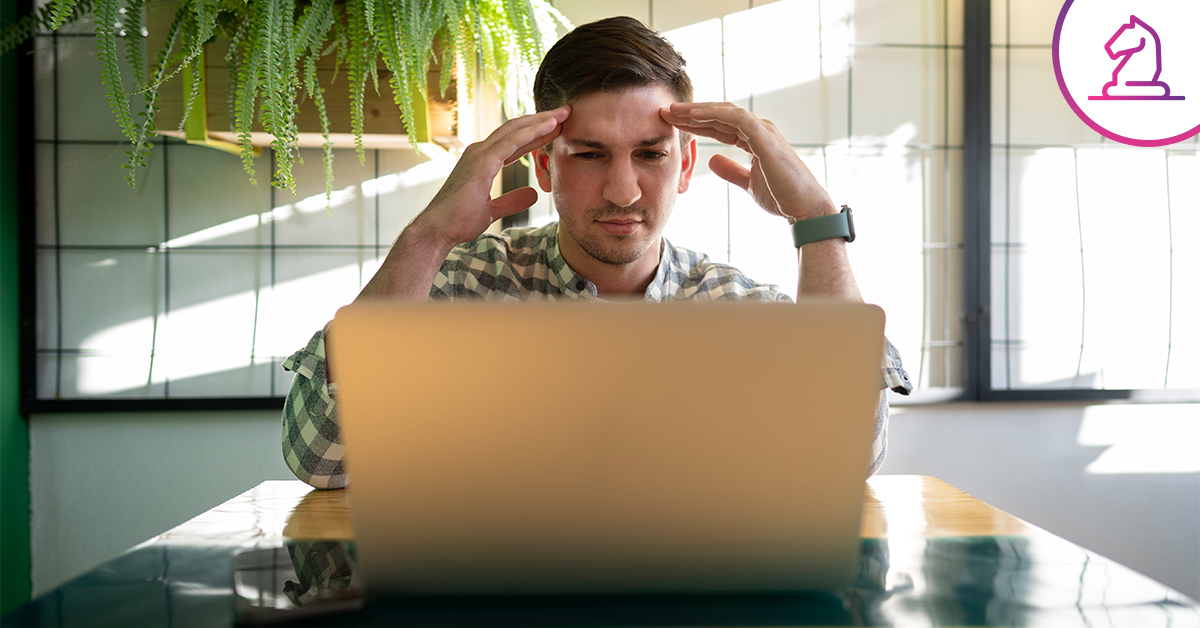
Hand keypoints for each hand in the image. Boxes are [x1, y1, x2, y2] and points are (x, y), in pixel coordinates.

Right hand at [412, 107, 570, 250]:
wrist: (439, 229)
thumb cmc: (459, 220)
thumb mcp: (493, 210)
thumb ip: (512, 200)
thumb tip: (533, 194)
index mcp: (483, 160)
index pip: (514, 141)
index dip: (536, 133)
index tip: (558, 128)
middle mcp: (480, 151)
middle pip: (517, 129)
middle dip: (542, 119)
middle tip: (566, 112)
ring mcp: (480, 154)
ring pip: (516, 129)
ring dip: (541, 120)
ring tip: (564, 113)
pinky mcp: (482, 161)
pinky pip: (512, 141)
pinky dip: (532, 131)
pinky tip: (550, 125)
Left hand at [660, 103, 835, 221]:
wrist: (805, 208)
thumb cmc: (782, 196)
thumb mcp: (748, 183)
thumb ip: (732, 170)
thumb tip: (712, 161)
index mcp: (754, 139)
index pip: (720, 126)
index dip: (696, 124)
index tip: (672, 124)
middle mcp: (759, 130)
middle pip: (719, 116)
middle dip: (691, 113)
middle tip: (665, 111)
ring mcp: (763, 131)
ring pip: (725, 112)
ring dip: (698, 111)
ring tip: (674, 111)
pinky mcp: (766, 137)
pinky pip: (736, 119)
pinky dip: (714, 115)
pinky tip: (694, 116)